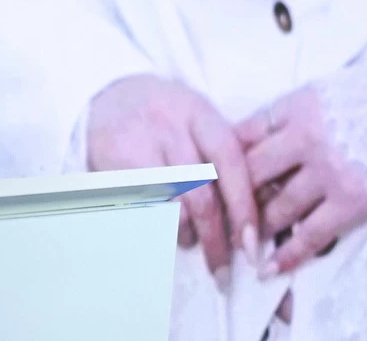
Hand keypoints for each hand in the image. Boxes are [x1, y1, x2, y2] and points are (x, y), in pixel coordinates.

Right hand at [86, 74, 258, 275]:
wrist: (107, 95)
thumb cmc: (166, 115)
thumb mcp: (197, 117)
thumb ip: (224, 154)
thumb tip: (259, 211)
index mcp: (198, 113)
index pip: (230, 163)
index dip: (244, 208)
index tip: (252, 245)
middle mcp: (167, 126)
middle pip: (200, 196)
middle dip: (216, 241)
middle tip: (223, 270)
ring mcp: (135, 146)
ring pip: (170, 210)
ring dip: (186, 237)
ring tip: (190, 241)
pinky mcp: (109, 168)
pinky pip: (141, 215)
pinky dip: (156, 232)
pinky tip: (162, 233)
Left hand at [233, 85, 366, 275]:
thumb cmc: (363, 102)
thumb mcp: (314, 95)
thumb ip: (279, 117)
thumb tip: (236, 143)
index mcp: (294, 109)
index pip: (242, 137)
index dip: (218, 160)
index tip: (205, 178)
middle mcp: (307, 141)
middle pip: (251, 175)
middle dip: (230, 197)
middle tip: (215, 215)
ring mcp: (329, 173)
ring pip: (277, 209)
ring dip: (256, 228)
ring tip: (242, 241)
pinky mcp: (352, 202)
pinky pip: (312, 235)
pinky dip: (289, 254)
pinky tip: (271, 266)